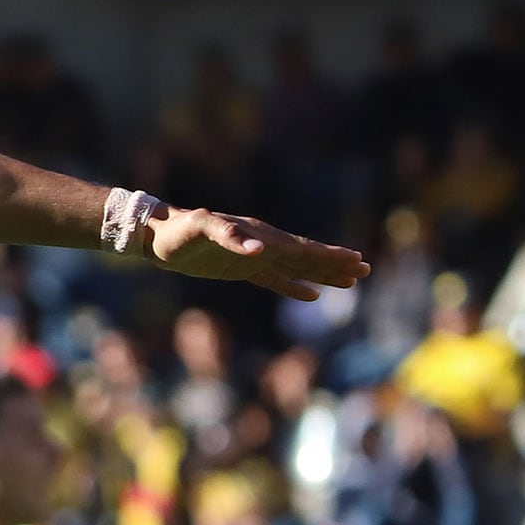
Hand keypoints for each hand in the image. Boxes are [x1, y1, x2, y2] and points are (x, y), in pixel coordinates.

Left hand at [145, 207, 366, 301]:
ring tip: (350, 281)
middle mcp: (262, 244)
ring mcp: (254, 257)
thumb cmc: (179, 231)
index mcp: (259, 235)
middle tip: (365, 270)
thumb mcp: (200, 229)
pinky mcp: (241, 270)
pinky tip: (311, 296)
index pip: (301, 247)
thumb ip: (227, 235)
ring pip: (297, 268)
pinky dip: (294, 287)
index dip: (328, 255)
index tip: (355, 260)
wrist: (158, 237)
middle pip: (307, 256)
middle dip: (335, 264)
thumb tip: (257, 249)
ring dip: (323, 274)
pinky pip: (275, 280)